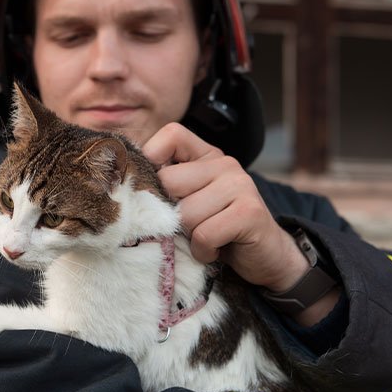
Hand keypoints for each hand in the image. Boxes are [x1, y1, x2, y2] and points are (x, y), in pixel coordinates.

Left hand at [142, 123, 338, 324]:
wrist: (266, 257)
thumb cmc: (218, 228)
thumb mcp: (191, 199)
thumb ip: (168, 186)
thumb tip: (125, 181)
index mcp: (207, 155)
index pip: (171, 134)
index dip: (153, 158)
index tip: (159, 190)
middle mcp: (225, 164)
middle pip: (169, 181)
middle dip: (171, 212)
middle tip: (188, 225)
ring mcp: (240, 185)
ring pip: (186, 213)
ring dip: (189, 236)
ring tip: (205, 239)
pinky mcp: (249, 213)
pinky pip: (204, 234)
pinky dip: (204, 250)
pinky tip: (215, 250)